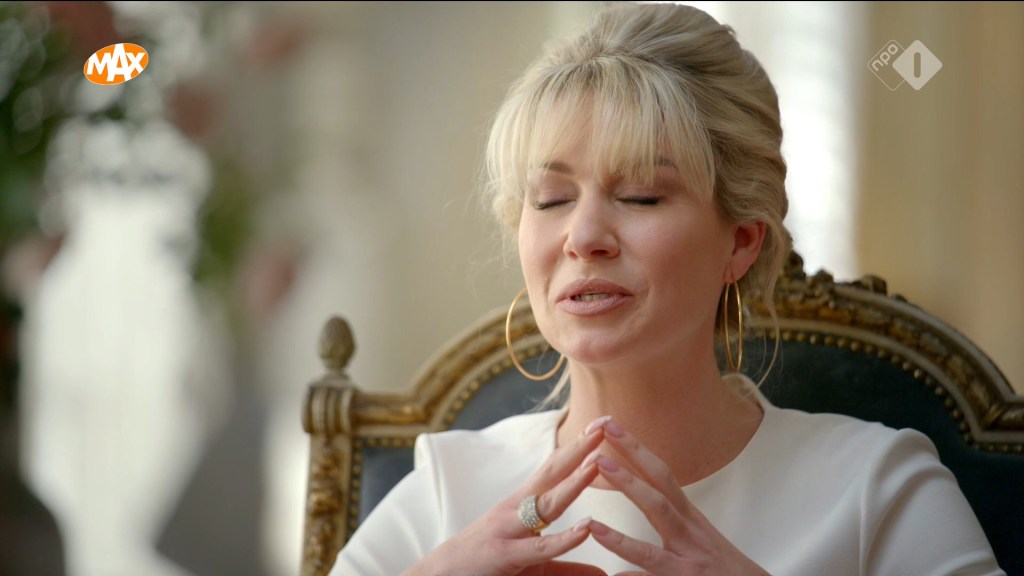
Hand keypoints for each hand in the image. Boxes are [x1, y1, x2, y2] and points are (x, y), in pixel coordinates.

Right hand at [403, 416, 612, 575]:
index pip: (553, 469)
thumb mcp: (531, 565)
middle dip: (579, 448)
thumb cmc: (485, 567)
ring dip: (574, 482)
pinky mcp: (504, 556)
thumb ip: (566, 566)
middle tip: (605, 422)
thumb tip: (602, 574)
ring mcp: (508, 530)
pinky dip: (564, 538)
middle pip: (551, 473)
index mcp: (522, 505)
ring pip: (547, 504)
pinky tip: (587, 528)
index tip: (602, 424)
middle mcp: (515, 509)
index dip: (577, 447)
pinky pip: (539, 547)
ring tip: (598, 461)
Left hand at [587, 420, 769, 575]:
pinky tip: (603, 549)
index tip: (613, 425)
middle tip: (605, 428)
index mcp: (688, 518)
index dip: (638, 450)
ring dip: (630, 487)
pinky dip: (627, 556)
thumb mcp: (694, 543)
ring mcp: (688, 552)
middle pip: (660, 482)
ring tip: (601, 466)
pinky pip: (652, 566)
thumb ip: (663, 528)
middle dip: (633, 454)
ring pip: (660, 513)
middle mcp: (689, 529)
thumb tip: (630, 521)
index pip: (661, 475)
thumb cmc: (723, 573)